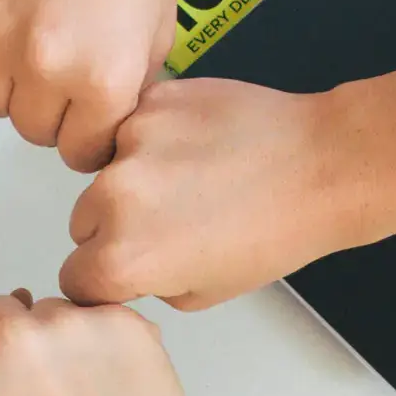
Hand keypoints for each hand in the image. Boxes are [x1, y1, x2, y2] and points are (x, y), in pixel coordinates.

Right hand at [0, 0, 175, 172]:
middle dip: (50, 106)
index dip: (88, 131)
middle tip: (63, 60)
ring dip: (9, 80)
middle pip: (33, 131)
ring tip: (33, 31)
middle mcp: (44, 64)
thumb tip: (105, 126)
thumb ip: (129, 87)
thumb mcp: (158, 25)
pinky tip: (7, 11)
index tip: (88, 111)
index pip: (83, 151)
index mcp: (104, 78)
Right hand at [0, 292, 217, 395]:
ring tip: (88, 389)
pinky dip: (103, 335)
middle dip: (9, 337)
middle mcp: (6, 332)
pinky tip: (118, 379)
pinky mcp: (119, 315)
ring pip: (48, 307)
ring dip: (59, 335)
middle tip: (42, 386)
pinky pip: (95, 311)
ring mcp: (66, 318)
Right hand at [62, 78, 359, 308]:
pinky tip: (198, 148)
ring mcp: (131, 142)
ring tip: (193, 180)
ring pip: (104, 171)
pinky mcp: (152, 102)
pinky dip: (155, 139)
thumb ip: (144, 283)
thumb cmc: (277, 231)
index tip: (126, 269)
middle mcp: (115, 198)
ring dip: (133, 178)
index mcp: (124, 258)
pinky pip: (132, 128)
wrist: (321, 166)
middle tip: (172, 222)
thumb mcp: (202, 293)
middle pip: (83, 221)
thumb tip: (121, 267)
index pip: (75, 277)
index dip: (103, 278)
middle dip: (114, 226)